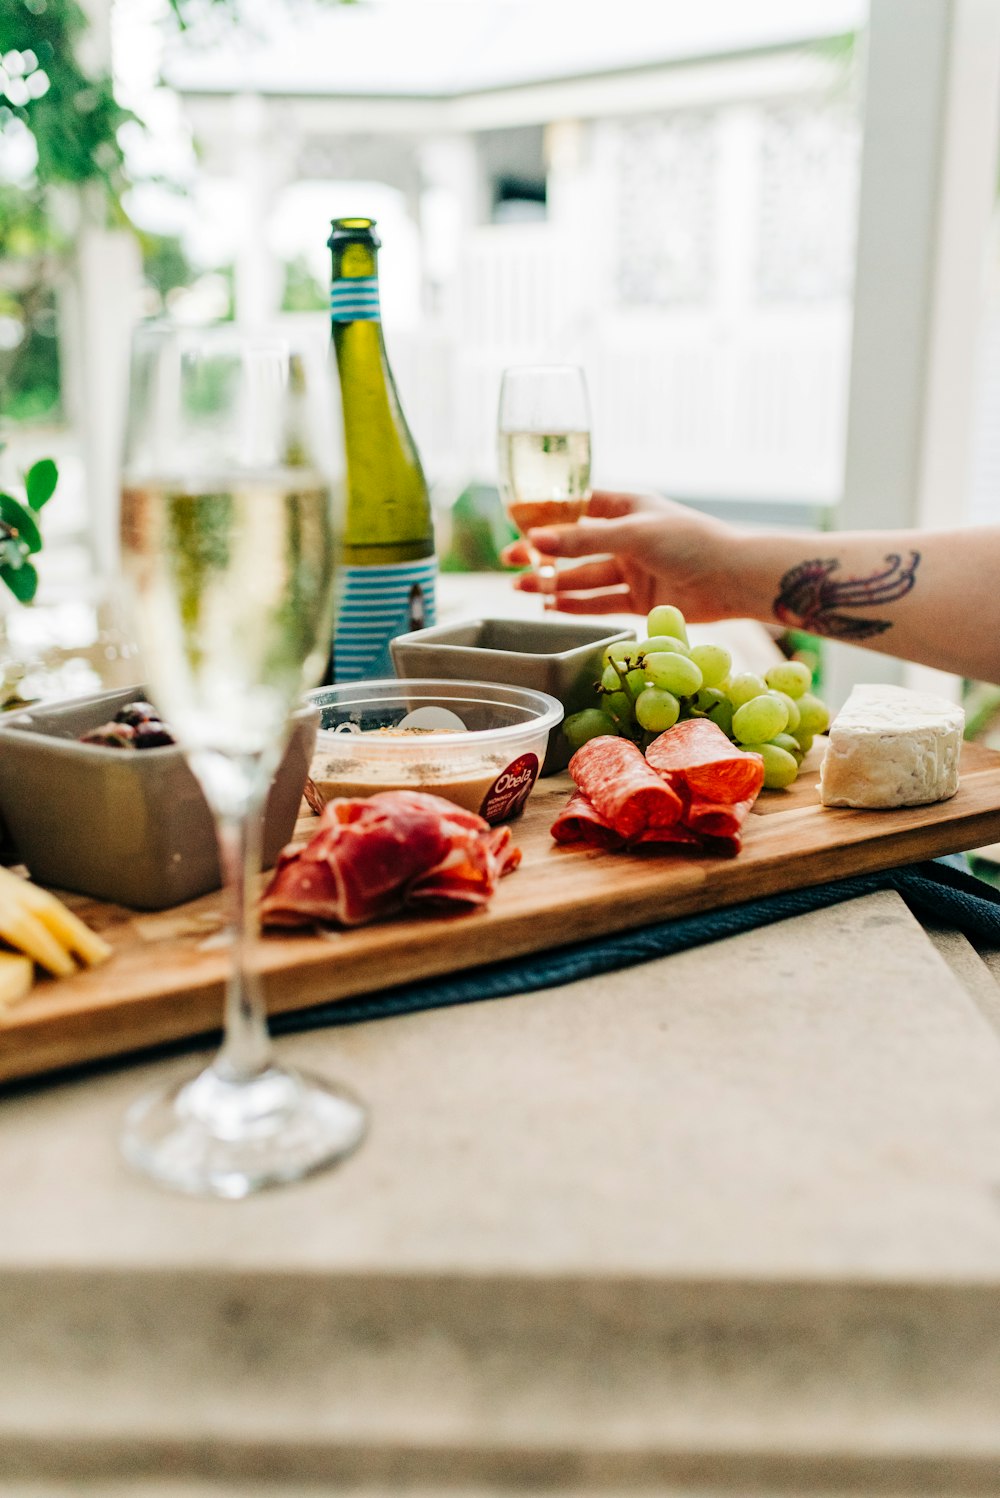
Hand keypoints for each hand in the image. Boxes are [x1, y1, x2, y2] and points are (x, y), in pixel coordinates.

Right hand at [501, 489, 736, 619]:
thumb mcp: (632, 534)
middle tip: (508, 561)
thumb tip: (532, 541)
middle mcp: (627, 536)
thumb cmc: (688, 541)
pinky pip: (601, 602)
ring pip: (584, 576)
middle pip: (575, 545)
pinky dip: (575, 605)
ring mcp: (633, 569)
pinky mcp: (640, 599)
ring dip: (553, 582)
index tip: (512, 519)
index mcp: (626, 506)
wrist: (733, 578)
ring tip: (519, 588)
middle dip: (542, 553)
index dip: (545, 513)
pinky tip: (549, 607)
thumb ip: (582, 541)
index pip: (576, 505)